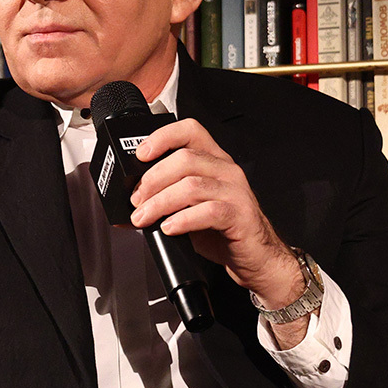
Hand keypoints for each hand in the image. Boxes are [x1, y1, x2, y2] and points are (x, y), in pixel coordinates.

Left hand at [128, 118, 303, 310]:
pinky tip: (170, 228)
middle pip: (185, 159)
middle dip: (153, 179)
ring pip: (192, 185)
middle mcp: (226, 170)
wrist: (255, 257)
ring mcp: (236, 192)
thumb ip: (168, 197)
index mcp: (214, 161)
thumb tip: (132, 202)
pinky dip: (183, 220)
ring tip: (144, 217)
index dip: (163, 137)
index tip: (141, 154)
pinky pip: (209, 211)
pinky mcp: (240, 215)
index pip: (190, 131)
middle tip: (137, 200)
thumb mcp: (190, 208)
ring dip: (161, 202)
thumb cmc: (222, 231)